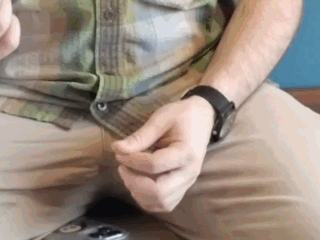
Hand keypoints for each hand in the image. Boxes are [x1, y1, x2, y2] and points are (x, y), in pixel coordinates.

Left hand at [111, 97, 214, 212]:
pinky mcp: (183, 187)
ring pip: (161, 202)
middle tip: (122, 167)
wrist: (202, 117)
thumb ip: (140, 136)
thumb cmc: (182, 115)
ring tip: (129, 174)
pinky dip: (148, 199)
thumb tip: (117, 148)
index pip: (154, 165)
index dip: (132, 160)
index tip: (119, 151)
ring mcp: (187, 182)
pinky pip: (165, 204)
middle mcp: (189, 172)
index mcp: (186, 152)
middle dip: (134, 182)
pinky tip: (138, 184)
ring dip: (139, 193)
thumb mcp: (161, 118)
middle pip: (159, 191)